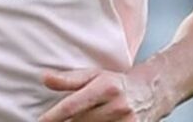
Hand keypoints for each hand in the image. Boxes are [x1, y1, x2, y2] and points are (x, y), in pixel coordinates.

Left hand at [38, 68, 161, 121]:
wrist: (151, 93)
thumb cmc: (115, 83)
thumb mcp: (94, 75)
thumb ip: (68, 79)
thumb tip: (43, 77)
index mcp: (106, 88)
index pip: (73, 106)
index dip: (54, 116)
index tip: (41, 121)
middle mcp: (118, 106)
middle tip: (56, 121)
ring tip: (76, 120)